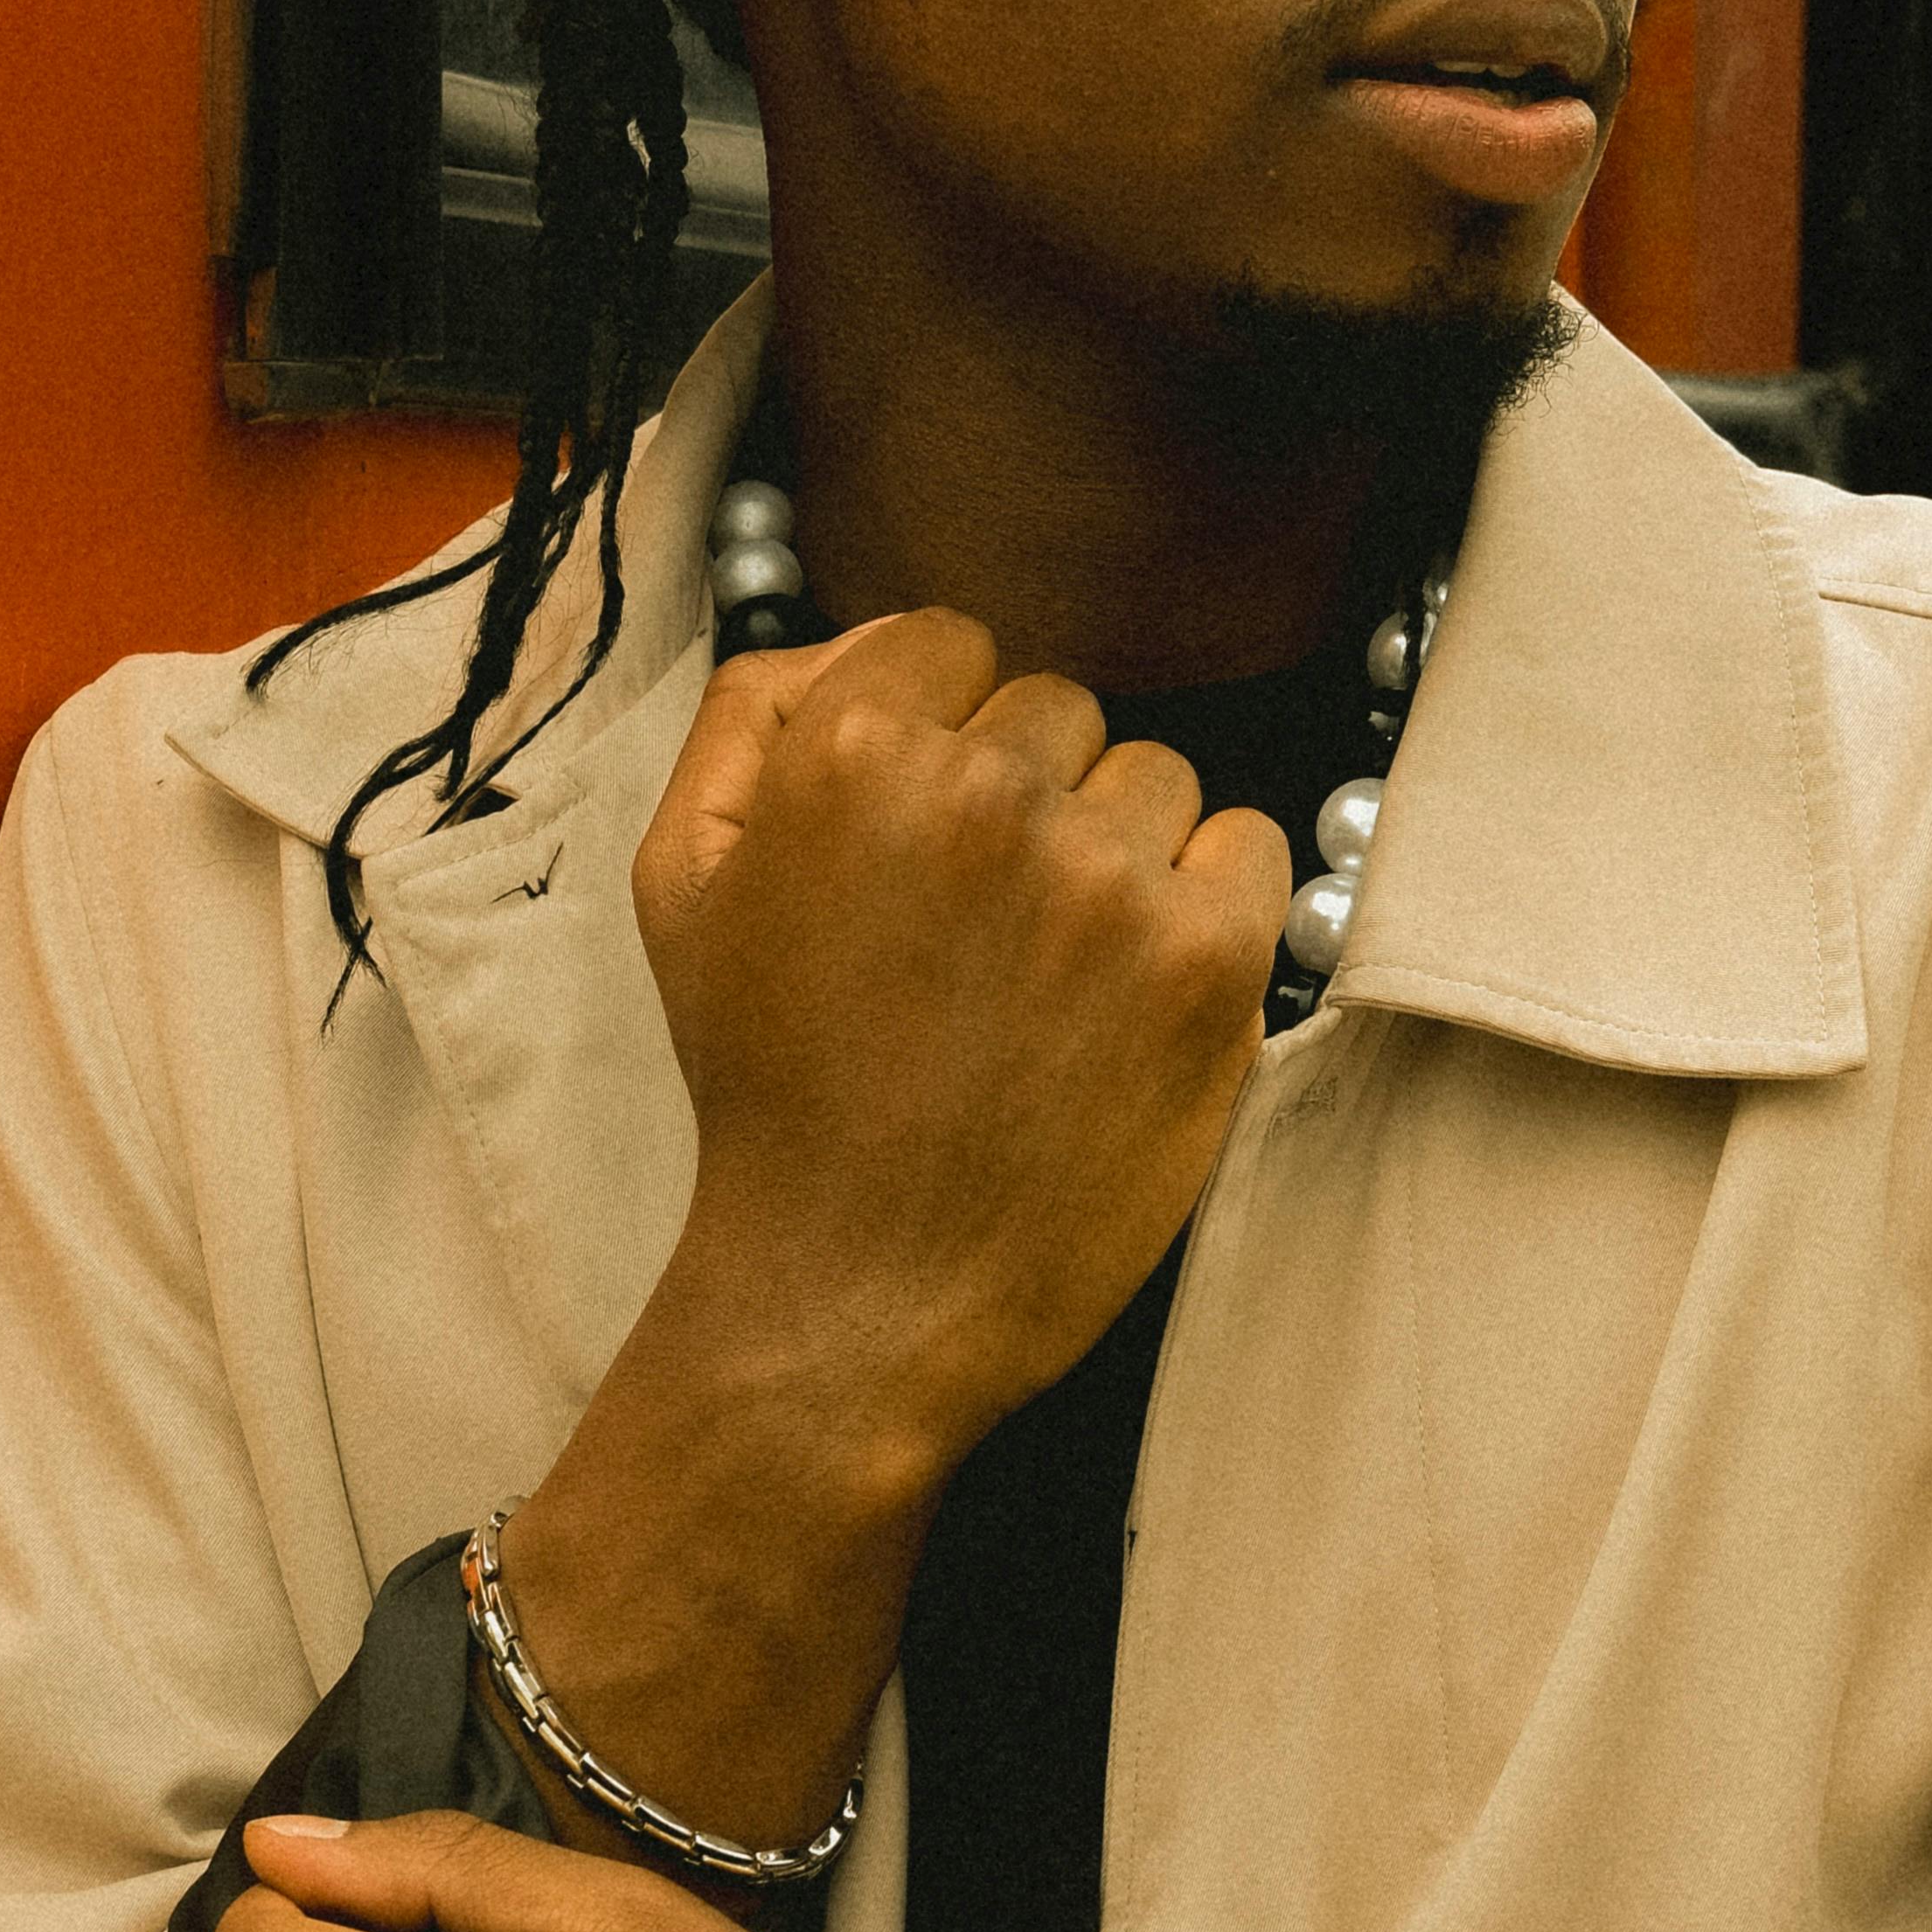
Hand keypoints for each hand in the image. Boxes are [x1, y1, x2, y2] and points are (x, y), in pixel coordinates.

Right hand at [626, 610, 1294, 1465]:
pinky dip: (1208, 910)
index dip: (942, 739)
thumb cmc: (772, 1090)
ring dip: (1118, 856)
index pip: (952, 643)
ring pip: (1155, 779)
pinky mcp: (1207, 959)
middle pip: (1058, 710)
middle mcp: (984, 794)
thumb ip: (751, 719)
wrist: (856, 1294)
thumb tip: (864, 638)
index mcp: (850, 752)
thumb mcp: (682, 885)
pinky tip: (1133, 996)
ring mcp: (1106, 876)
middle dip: (1027, 799)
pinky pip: (1249, 850)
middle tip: (980, 932)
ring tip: (1050, 978)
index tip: (928, 837)